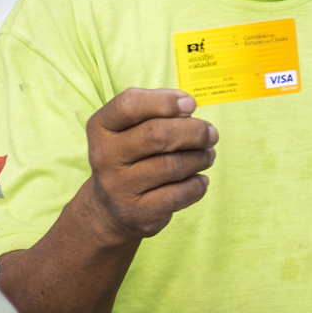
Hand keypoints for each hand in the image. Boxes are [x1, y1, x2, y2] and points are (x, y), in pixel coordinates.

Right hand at [83, 89, 214, 242]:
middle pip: (157, 135)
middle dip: (195, 132)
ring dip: (200, 158)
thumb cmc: (132, 157)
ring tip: (207, 155)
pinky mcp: (137, 212)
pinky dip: (197, 184)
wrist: (110, 208)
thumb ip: (155, 112)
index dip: (165, 100)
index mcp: (100, 128)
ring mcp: (118, 187)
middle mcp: (104, 157)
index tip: (191, 104)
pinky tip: (200, 179)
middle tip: (211, 134)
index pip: (129, 104)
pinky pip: (179, 194)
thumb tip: (188, 107)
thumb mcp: (131, 129)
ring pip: (172, 165)